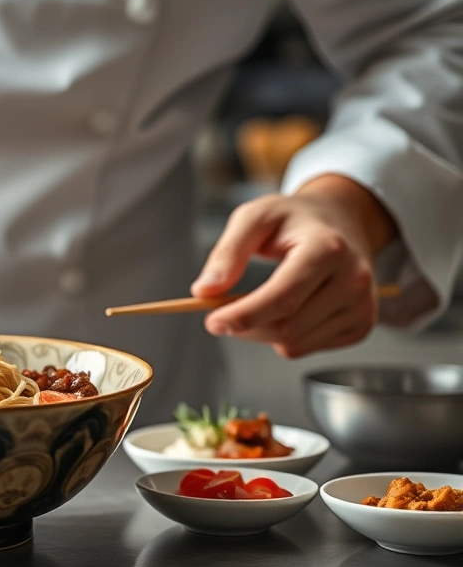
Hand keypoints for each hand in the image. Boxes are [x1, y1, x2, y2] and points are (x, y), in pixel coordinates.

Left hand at [191, 175, 397, 357]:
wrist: (343, 222)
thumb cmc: (294, 220)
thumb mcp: (255, 218)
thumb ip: (227, 252)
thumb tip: (204, 290)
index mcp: (328, 248)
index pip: (283, 297)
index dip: (244, 315)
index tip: (212, 321)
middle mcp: (353, 280)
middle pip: (286, 327)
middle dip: (245, 326)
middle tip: (222, 312)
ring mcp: (362, 306)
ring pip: (293, 344)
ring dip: (262, 332)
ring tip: (258, 303)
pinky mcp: (361, 325)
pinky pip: (306, 348)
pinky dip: (284, 336)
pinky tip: (287, 310)